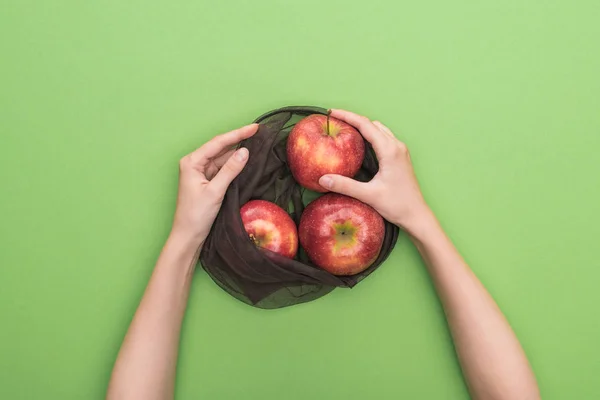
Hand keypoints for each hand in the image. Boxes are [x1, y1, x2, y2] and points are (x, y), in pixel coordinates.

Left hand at [171, 124, 257, 244]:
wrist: (188, 236)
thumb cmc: (196, 215)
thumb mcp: (215, 191)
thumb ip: (230, 170)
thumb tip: (245, 151)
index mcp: (192, 162)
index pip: (218, 143)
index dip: (237, 134)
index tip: (254, 128)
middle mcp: (195, 163)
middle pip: (220, 148)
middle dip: (238, 140)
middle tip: (258, 133)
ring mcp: (201, 173)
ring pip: (223, 158)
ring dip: (238, 153)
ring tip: (257, 144)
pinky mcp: (207, 182)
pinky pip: (223, 169)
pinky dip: (234, 165)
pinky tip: (247, 160)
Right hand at [318, 109, 431, 234]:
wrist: (416, 215)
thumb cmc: (397, 205)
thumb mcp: (368, 195)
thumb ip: (345, 185)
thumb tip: (322, 179)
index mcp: (390, 150)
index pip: (366, 125)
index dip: (347, 116)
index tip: (331, 112)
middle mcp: (396, 146)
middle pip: (372, 124)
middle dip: (352, 118)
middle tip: (334, 119)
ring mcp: (400, 151)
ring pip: (378, 129)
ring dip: (362, 125)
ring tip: (344, 127)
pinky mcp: (399, 157)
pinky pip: (383, 138)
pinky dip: (369, 134)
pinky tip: (360, 142)